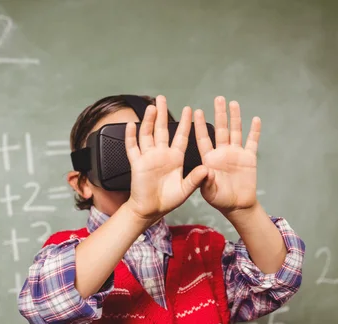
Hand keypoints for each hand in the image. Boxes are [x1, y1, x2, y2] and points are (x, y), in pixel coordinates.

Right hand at [124, 95, 208, 220]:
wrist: (150, 210)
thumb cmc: (168, 201)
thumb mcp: (186, 190)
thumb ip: (196, 179)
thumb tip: (207, 169)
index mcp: (175, 158)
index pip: (181, 136)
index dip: (185, 123)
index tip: (189, 109)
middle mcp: (161, 154)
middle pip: (162, 130)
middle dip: (162, 114)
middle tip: (162, 98)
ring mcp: (148, 157)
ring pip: (147, 135)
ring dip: (149, 121)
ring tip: (151, 108)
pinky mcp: (137, 164)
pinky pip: (133, 148)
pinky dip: (131, 137)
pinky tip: (131, 125)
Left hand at [194, 96, 259, 214]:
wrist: (237, 205)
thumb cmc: (219, 199)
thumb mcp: (209, 192)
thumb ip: (205, 180)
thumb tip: (205, 170)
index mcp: (209, 159)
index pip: (204, 139)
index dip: (201, 126)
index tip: (197, 111)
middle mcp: (222, 153)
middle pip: (220, 130)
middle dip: (219, 114)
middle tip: (218, 98)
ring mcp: (236, 154)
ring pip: (235, 132)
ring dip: (235, 118)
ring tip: (233, 103)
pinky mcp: (249, 158)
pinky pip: (252, 142)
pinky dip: (254, 131)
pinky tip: (255, 119)